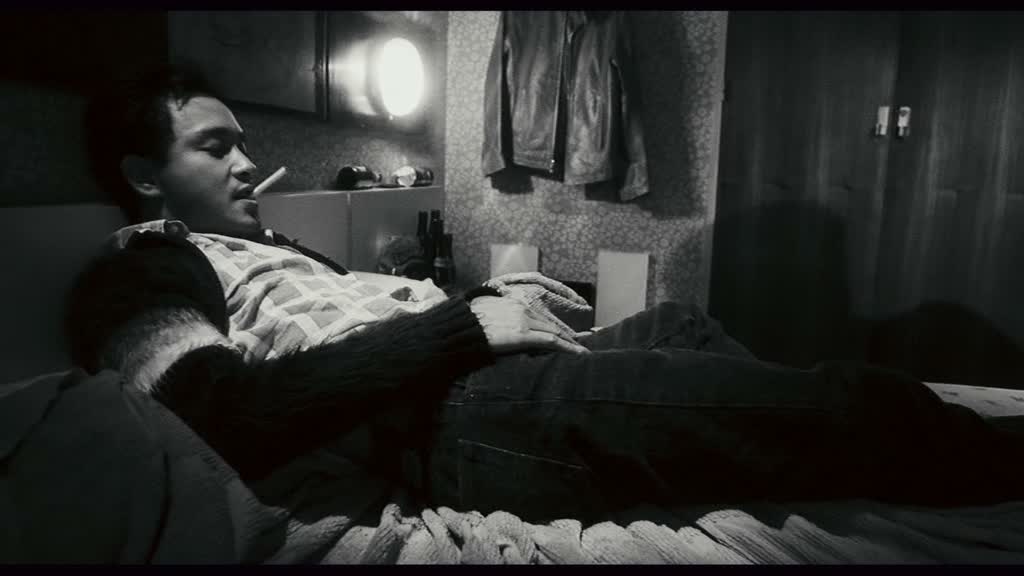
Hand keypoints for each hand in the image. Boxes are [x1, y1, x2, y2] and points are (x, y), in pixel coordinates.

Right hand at [469, 296, 588, 354]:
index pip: (539, 316)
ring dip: (570, 342)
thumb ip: (496, 317)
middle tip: (583, 341)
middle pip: (550, 323)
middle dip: (567, 334)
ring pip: (554, 332)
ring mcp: (523, 321)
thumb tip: (499, 326)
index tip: (565, 332)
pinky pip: (551, 341)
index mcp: (512, 302)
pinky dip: (568, 347)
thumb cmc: (464, 325)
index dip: (553, 325)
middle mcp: (521, 308)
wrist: (456, 329)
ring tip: (583, 351)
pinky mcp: (522, 335)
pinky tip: (579, 353)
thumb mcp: (482, 313)